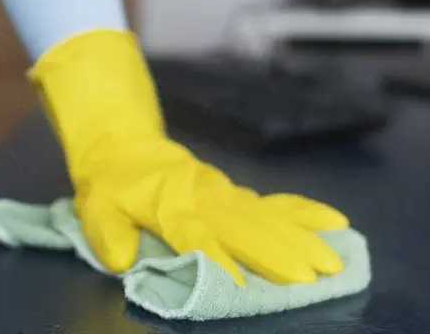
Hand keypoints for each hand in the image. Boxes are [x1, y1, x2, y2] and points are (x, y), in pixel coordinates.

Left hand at [30, 29, 349, 284]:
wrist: (122, 145)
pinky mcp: (234, 193)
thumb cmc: (109, 185)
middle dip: (280, 253)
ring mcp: (224, 194)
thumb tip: (121, 261)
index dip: (219, 261)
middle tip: (314, 276)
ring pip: (267, 217)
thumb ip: (108, 235)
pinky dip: (304, 212)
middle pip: (246, 228)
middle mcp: (204, 200)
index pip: (197, 238)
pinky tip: (335, 223)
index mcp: (169, 207)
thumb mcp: (95, 208)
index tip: (243, 285)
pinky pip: (274, 203)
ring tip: (333, 259)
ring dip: (301, 238)